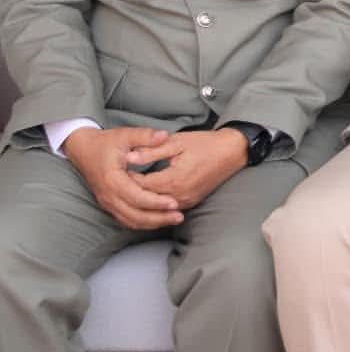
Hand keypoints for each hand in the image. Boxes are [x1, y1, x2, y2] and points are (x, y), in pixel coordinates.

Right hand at [61, 127, 182, 229]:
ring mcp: (107, 202)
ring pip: (130, 220)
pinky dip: (143, 222)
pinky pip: (126, 219)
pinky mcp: (109, 204)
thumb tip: (164, 135)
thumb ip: (145, 136)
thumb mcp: (125, 135)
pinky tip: (159, 220)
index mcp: (112, 179)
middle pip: (134, 215)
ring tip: (174, 219)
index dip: (156, 202)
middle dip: (158, 218)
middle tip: (179, 216)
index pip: (136, 197)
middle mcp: (108, 195)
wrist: (82, 150)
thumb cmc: (106, 143)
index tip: (175, 203)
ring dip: (153, 223)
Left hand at [129, 129, 248, 209]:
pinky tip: (145, 197)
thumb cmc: (205, 144)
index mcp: (173, 179)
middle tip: (117, 182)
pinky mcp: (192, 202)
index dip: (126, 178)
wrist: (232, 152)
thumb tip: (128, 157)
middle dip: (131, 191)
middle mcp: (179, 195)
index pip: (140, 185)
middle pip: (145, 200)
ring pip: (156, 208)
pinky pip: (167, 209)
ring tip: (127, 191)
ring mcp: (187, 201)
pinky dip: (154, 205)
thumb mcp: (177, 142)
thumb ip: (151, 150)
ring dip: (142, 201)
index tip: (116, 169)